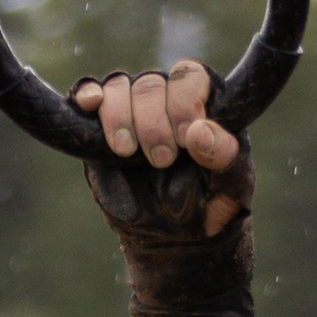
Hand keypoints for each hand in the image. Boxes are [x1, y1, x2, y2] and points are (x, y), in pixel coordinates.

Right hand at [68, 56, 248, 246]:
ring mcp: (129, 110)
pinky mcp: (97, 130)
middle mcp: (163, 97)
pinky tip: (91, 104)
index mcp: (200, 100)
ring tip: (126, 151)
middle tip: (160, 161)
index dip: (183, 104)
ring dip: (119, 117)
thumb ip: (224, 155)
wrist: (173, 239)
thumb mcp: (230, 183)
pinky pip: (88, 96)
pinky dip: (87, 94)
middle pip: (149, 85)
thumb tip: (199, 132)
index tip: (184, 139)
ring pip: (118, 88)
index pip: (188, 78)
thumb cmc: (207, 203)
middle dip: (152, 122)